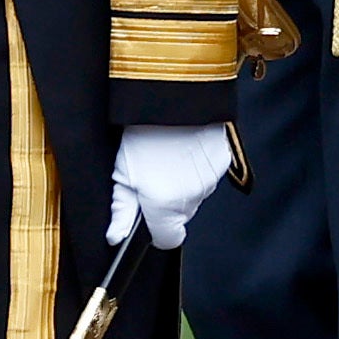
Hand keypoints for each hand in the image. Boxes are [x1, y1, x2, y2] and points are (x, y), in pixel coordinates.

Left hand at [105, 124, 235, 249]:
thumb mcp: (122, 173)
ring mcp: (210, 183)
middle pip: (181, 217)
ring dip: (185, 186)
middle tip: (155, 175)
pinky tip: (186, 150)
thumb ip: (121, 210)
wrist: (174, 98)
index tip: (150, 215)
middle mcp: (190, 200)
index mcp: (163, 206)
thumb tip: (115, 237)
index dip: (157, 230)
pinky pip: (209, 178)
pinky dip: (199, 170)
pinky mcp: (223, 164)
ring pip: (195, 197)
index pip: (168, 239)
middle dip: (169, 204)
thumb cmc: (143, 134)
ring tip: (170, 158)